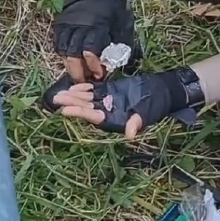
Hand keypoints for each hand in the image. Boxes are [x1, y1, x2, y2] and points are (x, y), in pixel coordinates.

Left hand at [49, 69, 201, 139]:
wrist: (163, 91)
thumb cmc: (156, 105)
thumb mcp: (148, 114)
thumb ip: (137, 122)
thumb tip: (130, 134)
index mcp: (114, 120)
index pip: (93, 116)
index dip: (80, 113)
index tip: (66, 111)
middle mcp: (109, 111)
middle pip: (86, 108)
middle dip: (72, 104)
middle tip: (56, 99)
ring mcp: (109, 101)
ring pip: (88, 99)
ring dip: (74, 96)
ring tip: (59, 93)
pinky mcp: (111, 91)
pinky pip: (95, 91)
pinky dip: (85, 88)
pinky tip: (74, 86)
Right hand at [52, 0, 130, 82]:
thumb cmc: (112, 5)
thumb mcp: (121, 23)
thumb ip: (116, 44)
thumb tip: (110, 65)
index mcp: (96, 25)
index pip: (90, 51)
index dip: (93, 66)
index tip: (100, 75)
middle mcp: (79, 25)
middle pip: (72, 53)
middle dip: (77, 71)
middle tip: (84, 81)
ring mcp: (67, 23)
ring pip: (62, 49)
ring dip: (69, 64)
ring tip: (77, 73)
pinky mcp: (60, 22)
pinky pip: (57, 42)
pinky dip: (62, 53)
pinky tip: (70, 59)